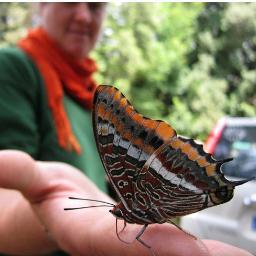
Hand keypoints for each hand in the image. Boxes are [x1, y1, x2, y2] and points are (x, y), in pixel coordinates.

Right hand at [0, 150, 252, 255]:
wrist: (58, 202)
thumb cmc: (43, 191)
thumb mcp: (28, 178)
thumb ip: (15, 174)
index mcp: (84, 230)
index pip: (118, 239)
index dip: (149, 242)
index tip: (188, 249)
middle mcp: (112, 240)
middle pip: (155, 248)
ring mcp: (130, 237)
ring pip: (169, 245)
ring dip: (203, 252)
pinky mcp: (140, 228)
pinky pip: (170, 234)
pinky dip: (195, 244)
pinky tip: (220, 247)